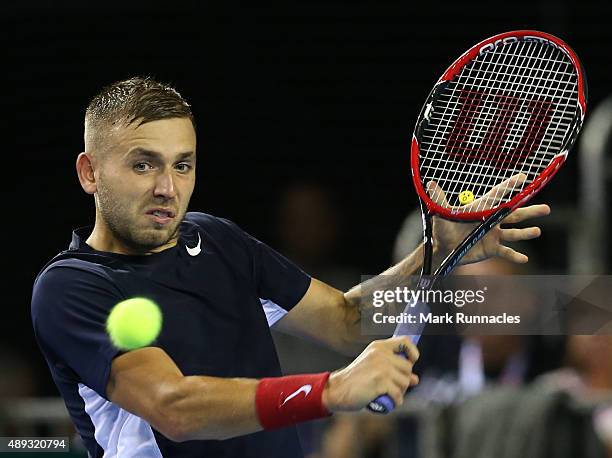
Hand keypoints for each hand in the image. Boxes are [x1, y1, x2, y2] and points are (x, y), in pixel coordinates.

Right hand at [322, 336, 418, 412]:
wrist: (337, 390)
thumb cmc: (356, 380)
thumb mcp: (374, 368)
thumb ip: (394, 370)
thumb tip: (416, 379)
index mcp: (378, 347)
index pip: (405, 341)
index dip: (412, 352)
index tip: (412, 361)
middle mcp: (380, 354)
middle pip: (408, 367)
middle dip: (404, 380)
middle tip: (392, 387)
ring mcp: (381, 368)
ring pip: (405, 382)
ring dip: (399, 392)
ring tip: (387, 394)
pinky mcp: (380, 382)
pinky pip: (398, 395)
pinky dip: (395, 402)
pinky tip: (387, 402)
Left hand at [428, 174, 550, 263]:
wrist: (443, 249)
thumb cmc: (443, 228)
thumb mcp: (441, 214)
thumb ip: (439, 199)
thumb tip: (430, 183)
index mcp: (482, 209)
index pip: (498, 195)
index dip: (510, 186)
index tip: (523, 177)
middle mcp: (491, 221)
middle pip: (514, 214)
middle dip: (530, 211)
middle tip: (547, 208)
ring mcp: (493, 235)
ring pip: (514, 233)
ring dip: (526, 233)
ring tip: (537, 231)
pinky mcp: (492, 249)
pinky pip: (507, 252)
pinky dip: (515, 256)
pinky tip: (524, 259)